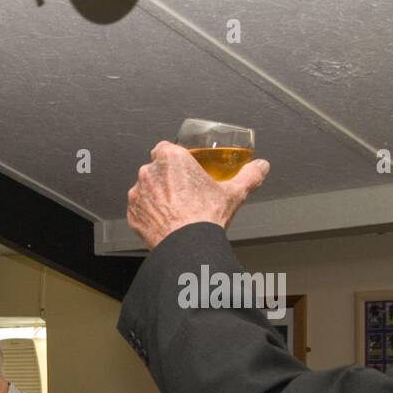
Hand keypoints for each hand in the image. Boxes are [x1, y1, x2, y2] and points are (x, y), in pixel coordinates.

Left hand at [126, 141, 269, 249]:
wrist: (187, 245)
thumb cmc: (205, 217)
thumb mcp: (234, 192)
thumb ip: (250, 175)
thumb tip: (261, 167)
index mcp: (171, 158)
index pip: (166, 147)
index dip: (175, 157)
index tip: (184, 167)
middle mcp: (149, 172)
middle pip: (156, 168)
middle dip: (167, 177)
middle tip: (184, 190)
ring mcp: (137, 194)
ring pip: (146, 188)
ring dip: (157, 194)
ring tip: (176, 207)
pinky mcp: (131, 214)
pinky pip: (140, 209)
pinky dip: (150, 213)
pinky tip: (166, 220)